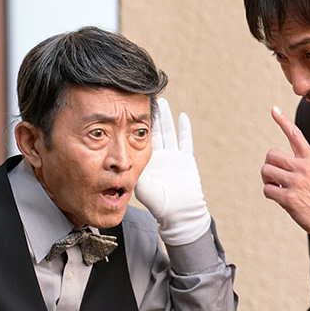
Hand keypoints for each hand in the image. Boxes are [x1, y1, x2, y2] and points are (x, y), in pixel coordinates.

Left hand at [134, 97, 210, 244]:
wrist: (178, 213)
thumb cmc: (158, 203)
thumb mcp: (142, 185)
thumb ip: (134, 172)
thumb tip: (123, 163)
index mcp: (147, 160)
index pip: (138, 137)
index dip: (135, 124)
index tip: (128, 108)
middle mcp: (160, 155)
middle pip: (155, 130)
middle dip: (151, 115)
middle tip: (144, 97)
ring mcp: (174, 156)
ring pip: (169, 131)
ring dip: (166, 117)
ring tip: (162, 101)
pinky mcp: (186, 159)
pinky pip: (185, 140)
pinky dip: (185, 128)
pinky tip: (182, 116)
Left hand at [262, 106, 309, 243]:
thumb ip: (301, 165)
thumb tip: (278, 165)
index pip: (296, 135)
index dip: (283, 121)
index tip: (273, 109)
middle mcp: (304, 167)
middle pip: (271, 155)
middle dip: (269, 166)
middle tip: (275, 177)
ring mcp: (296, 182)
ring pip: (266, 171)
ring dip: (267, 180)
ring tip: (277, 187)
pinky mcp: (290, 198)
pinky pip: (267, 189)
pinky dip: (270, 193)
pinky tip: (280, 198)